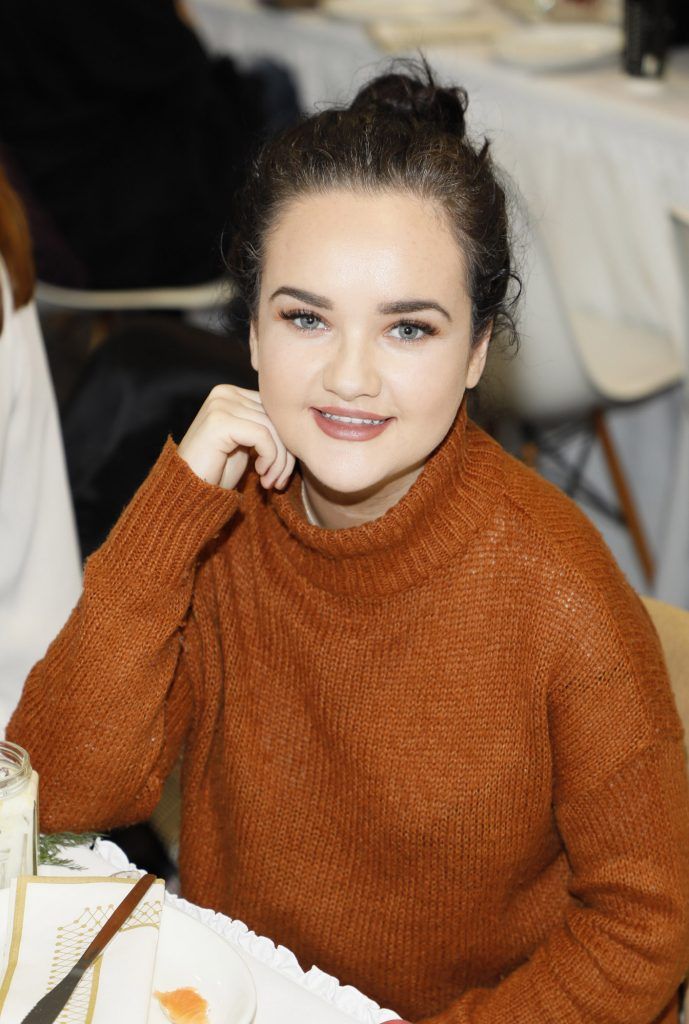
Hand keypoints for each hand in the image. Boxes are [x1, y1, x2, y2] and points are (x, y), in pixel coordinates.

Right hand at [177, 384, 294, 490]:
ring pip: (272, 428)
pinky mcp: (220, 421)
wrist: (188, 491)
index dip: (286, 440)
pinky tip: (260, 475)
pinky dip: (270, 459)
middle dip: (285, 453)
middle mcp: (224, 393)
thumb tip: (302, 424)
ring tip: (270, 481)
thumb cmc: (218, 470)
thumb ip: (266, 426)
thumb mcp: (247, 443)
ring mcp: (220, 405)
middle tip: (279, 480)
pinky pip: (263, 436)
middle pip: (275, 417)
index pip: (274, 409)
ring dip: (279, 461)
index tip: (281, 471)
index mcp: (231, 393)